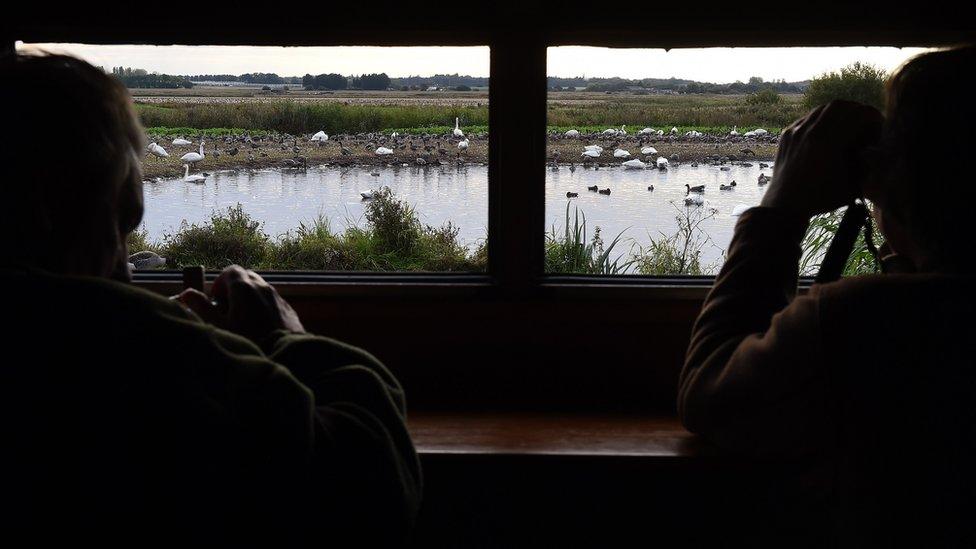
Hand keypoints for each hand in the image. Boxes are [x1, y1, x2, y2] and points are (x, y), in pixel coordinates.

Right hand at [176, 265, 303, 340]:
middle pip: (246, 277)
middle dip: (234, 289)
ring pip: (260, 289)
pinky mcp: (288, 309)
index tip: (216, 300)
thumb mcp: (219, 326)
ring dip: (249, 298)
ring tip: (242, 320)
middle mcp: (263, 287)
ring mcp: (278, 297)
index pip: (230, 271)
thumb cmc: (250, 341)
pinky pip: (272, 301)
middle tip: (227, 309)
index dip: (220, 283)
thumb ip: (202, 308)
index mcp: (244, 287)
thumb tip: (186, 293)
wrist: (286, 353)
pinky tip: (259, 327)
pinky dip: (263, 307)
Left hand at [761, 100, 882, 217]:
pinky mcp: (787, 133)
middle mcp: (810, 132)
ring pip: (822, 108)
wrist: (784, 205)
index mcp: (828, 143)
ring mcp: (796, 131)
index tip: (878, 126)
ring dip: (839, 112)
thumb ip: (869, 165)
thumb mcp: (853, 185)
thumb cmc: (822, 198)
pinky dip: (822, 119)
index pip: (857, 115)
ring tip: (848, 125)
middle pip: (840, 105)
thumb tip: (880, 146)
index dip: (872, 117)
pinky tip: (828, 132)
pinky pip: (808, 117)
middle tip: (864, 121)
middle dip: (856, 110)